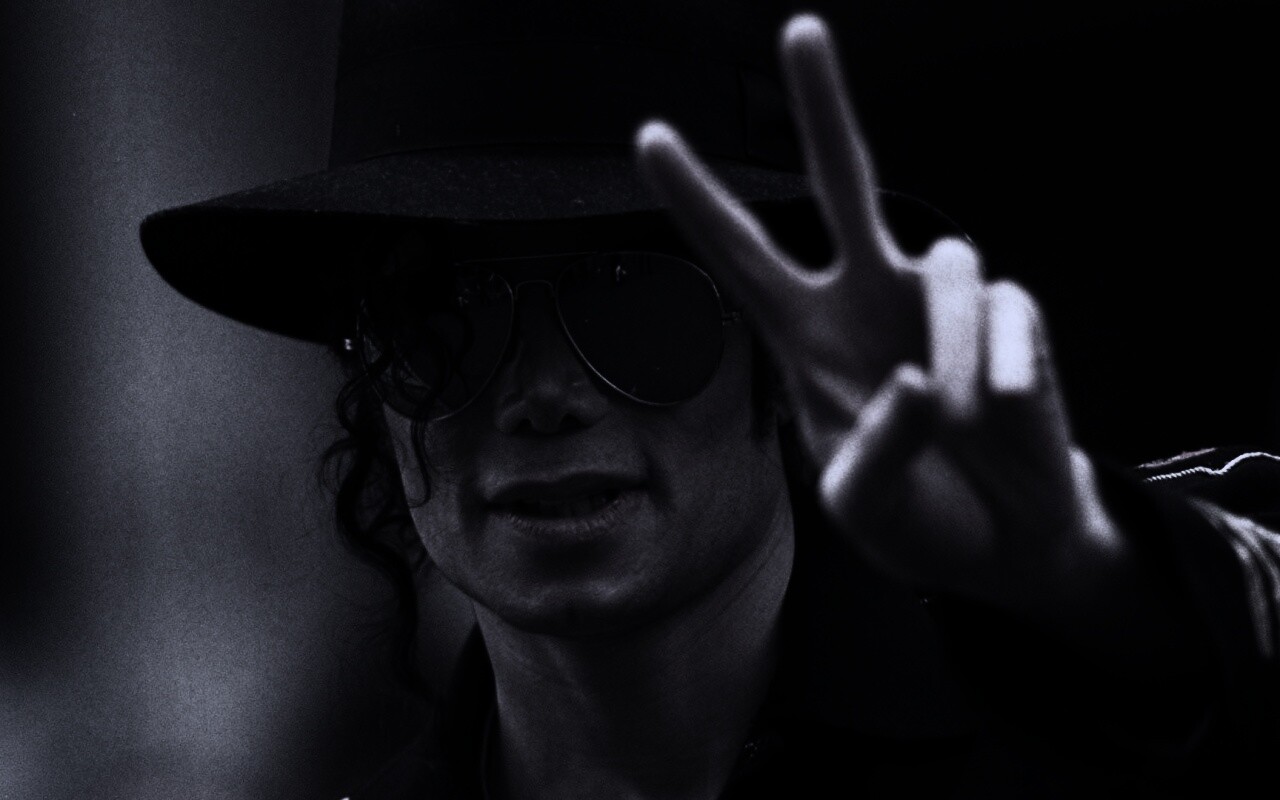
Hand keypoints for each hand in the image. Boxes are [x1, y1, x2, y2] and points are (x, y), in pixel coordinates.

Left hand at [636, 14, 1122, 610]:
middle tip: (799, 29)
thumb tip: (912, 380)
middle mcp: (867, 299)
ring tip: (960, 426)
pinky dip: (1003, 367)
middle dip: (824, 106)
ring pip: (948, 263)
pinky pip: (1007, 312)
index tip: (650, 136)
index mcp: (806, 339)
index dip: (698, 200)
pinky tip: (1004, 410)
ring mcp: (937, 302)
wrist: (1007, 541)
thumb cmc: (917, 519)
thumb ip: (875, 450)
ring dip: (950, 352)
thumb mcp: (866, 505)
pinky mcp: (1008, 316)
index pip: (742, 257)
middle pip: (842, 180)